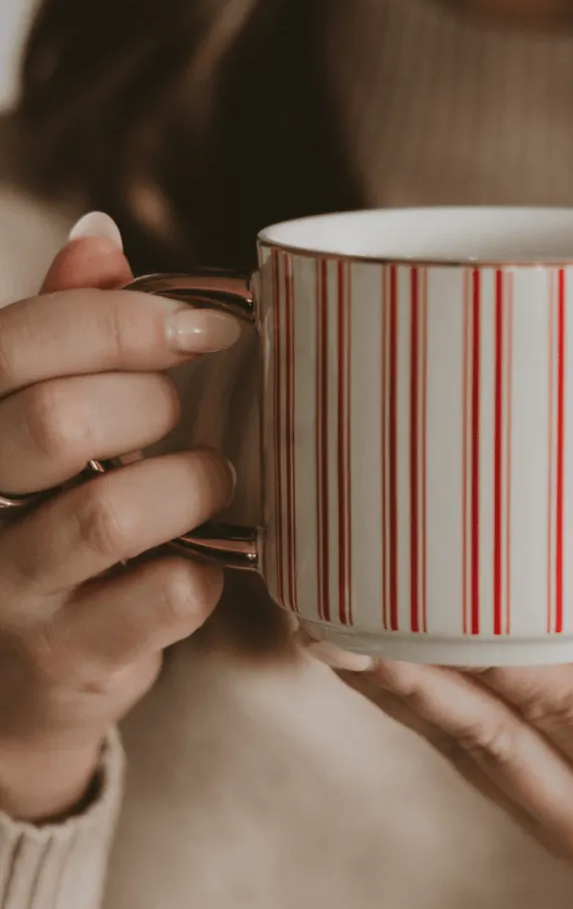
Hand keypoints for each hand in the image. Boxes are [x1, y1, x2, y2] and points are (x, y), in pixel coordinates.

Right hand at [0, 214, 238, 821]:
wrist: (13, 678)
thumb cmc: (43, 524)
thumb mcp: (37, 423)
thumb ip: (60, 335)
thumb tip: (100, 234)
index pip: (15, 342)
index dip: (122, 318)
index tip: (213, 325)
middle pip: (55, 421)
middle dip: (152, 405)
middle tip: (183, 419)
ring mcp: (10, 591)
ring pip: (109, 515)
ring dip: (191, 486)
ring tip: (209, 483)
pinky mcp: (68, 659)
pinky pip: (166, 594)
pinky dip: (207, 571)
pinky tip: (199, 564)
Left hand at [317, 598, 572, 885]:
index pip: (564, 707)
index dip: (488, 653)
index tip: (414, 604)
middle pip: (486, 735)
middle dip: (403, 674)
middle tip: (323, 621)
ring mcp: (561, 822)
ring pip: (461, 747)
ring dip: (393, 689)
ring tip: (323, 631)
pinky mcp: (542, 808)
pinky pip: (469, 752)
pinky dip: (420, 704)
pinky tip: (377, 661)